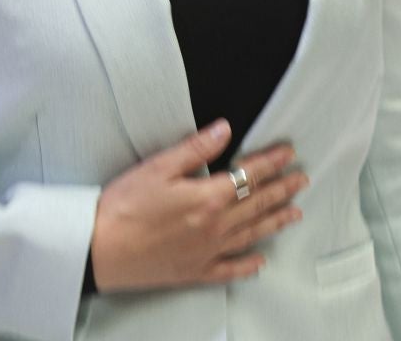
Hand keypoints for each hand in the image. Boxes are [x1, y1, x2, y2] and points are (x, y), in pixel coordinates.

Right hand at [89, 119, 307, 291]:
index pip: (249, 175)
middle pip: (257, 204)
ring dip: (275, 222)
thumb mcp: (157, 167)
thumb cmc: (122, 207)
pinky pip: (229, 269)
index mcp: (207, 197)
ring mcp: (207, 252)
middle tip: (302, 180)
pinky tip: (260, 262)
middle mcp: (215, 226)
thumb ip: (195, 148)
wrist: (99, 249)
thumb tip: (223, 129)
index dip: (272, 162)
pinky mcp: (194, 271)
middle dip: (282, 189)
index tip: (288, 153)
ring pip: (252, 234)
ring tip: (294, 213)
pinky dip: (247, 265)